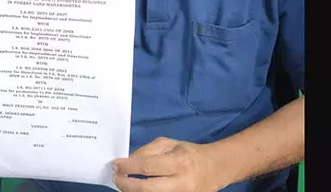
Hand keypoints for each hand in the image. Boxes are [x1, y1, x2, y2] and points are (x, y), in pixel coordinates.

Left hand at [112, 137, 228, 191]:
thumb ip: (148, 151)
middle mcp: (182, 183)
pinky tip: (137, 190)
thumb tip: (128, 161)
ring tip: (124, 185)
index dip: (128, 167)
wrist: (215, 169)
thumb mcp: (169, 144)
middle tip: (115, 178)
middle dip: (126, 185)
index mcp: (179, 162)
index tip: (115, 165)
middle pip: (148, 189)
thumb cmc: (189, 153)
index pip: (148, 167)